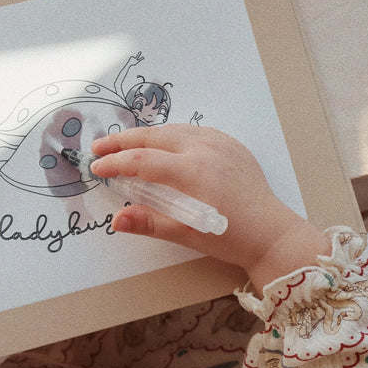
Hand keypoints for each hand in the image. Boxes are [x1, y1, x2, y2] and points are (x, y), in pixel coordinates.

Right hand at [91, 125, 329, 293]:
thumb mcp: (187, 233)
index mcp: (193, 171)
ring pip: (173, 130)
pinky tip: (163, 143)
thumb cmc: (230, 237)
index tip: (97, 168)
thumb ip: (150, 222)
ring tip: (124, 143)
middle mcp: (205, 149)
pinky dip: (172, 134)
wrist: (271, 232)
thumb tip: (117, 219)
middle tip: (98, 146)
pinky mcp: (230, 144)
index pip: (142, 160)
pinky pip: (194, 131)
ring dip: (146, 135)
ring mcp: (220, 143)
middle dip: (122, 140)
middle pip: (153, 137)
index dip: (115, 163)